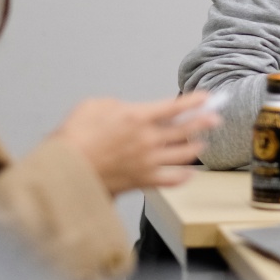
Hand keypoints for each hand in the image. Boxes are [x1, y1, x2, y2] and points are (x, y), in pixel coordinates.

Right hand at [52, 93, 220, 195]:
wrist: (63, 170)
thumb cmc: (74, 137)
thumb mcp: (95, 105)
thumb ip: (118, 106)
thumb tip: (129, 110)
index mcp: (137, 117)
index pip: (175, 107)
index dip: (194, 102)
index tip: (207, 98)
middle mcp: (147, 139)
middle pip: (186, 130)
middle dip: (204, 123)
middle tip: (215, 118)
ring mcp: (147, 162)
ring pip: (183, 155)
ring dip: (196, 147)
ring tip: (202, 144)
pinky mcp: (142, 181)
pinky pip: (171, 180)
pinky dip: (183, 176)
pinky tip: (189, 173)